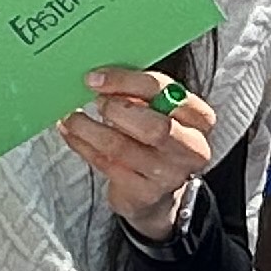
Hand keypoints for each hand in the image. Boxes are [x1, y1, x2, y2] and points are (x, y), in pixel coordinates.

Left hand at [62, 68, 219, 238]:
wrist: (157, 190)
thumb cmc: (157, 141)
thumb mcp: (160, 112)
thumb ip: (140, 93)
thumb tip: (100, 77)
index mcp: (199, 118)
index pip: (164, 91)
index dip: (126, 81)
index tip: (97, 78)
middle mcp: (190, 148)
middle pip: (154, 127)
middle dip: (116, 109)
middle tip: (94, 101)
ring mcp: (168, 175)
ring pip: (121, 147)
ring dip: (88, 129)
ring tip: (72, 117)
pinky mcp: (143, 193)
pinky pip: (106, 165)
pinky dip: (82, 146)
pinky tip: (72, 134)